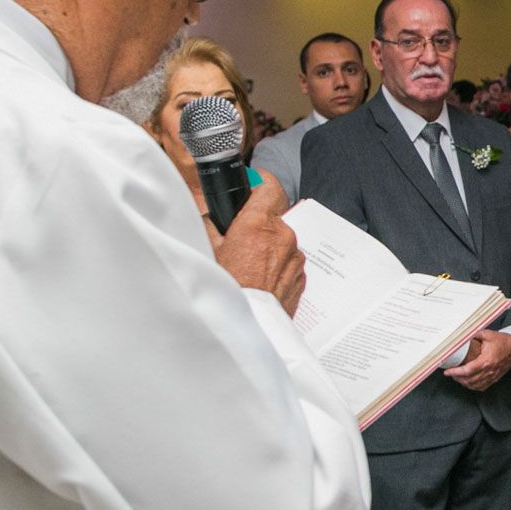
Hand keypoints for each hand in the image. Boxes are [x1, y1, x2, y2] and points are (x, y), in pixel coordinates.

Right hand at [213, 174, 305, 315]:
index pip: (268, 186)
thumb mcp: (209, 252)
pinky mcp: (301, 275)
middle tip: (239, 240)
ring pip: (282, 240)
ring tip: (249, 265)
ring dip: (269, 246)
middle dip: (257, 224)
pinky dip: (277, 264)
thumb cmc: (227, 290)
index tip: (253, 183)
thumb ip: (211, 225)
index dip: (259, 183)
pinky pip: (289, 261)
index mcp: (259, 225)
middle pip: (272, 217)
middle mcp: (283, 236)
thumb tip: (211, 214)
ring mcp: (295, 256)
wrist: (247, 326)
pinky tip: (261, 278)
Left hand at [444, 330, 510, 391]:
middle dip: (457, 378)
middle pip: (469, 380)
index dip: (456, 372)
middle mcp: (489, 370)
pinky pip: (481, 387)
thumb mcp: (487, 334)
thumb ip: (473, 335)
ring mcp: (492, 376)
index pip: (468, 370)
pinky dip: (473, 386)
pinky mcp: (494, 378)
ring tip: (457, 377)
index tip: (448, 371)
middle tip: (450, 373)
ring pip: (474, 385)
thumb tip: (461, 335)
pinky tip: (468, 382)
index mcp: (486, 360)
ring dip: (464, 383)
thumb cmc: (503, 341)